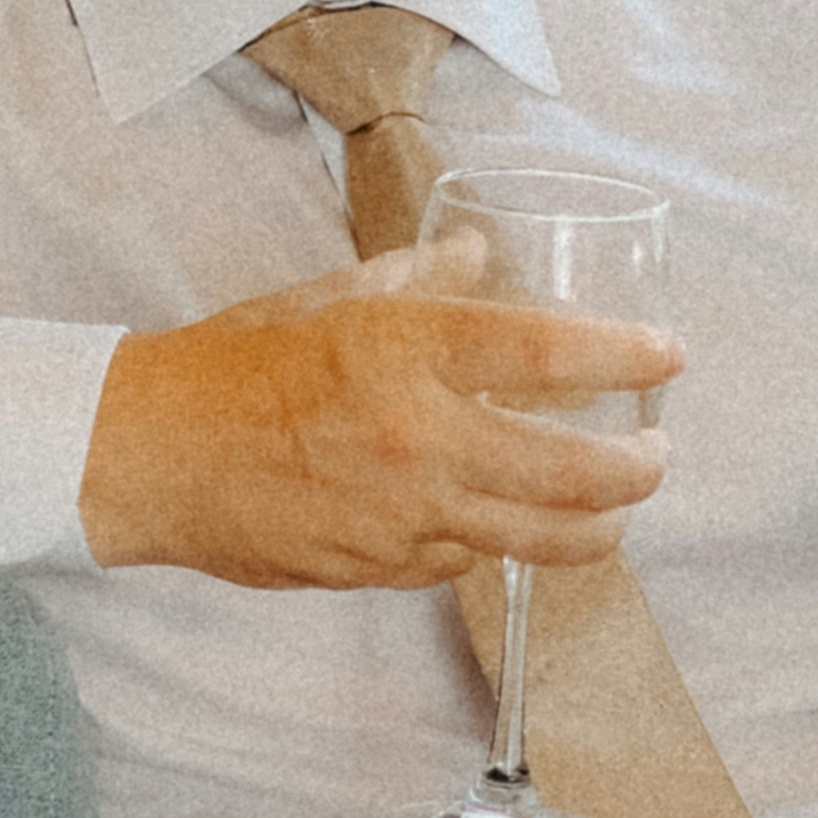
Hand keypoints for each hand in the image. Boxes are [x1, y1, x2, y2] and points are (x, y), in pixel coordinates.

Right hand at [81, 235, 680, 586]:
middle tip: (657, 453)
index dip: (623, 355)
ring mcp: (405, 514)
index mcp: (404, 350)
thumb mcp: (329, 298)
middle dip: (638, 468)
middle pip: (572, 471)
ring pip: (541, 538)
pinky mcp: (384, 568)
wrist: (150, 455)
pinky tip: (512, 525)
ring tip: (619, 510)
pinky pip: (470, 561)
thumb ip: (416, 278)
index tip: (668, 355)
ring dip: (600, 527)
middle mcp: (417, 436)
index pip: (547, 351)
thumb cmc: (234, 365)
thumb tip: (477, 249)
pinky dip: (502, 542)